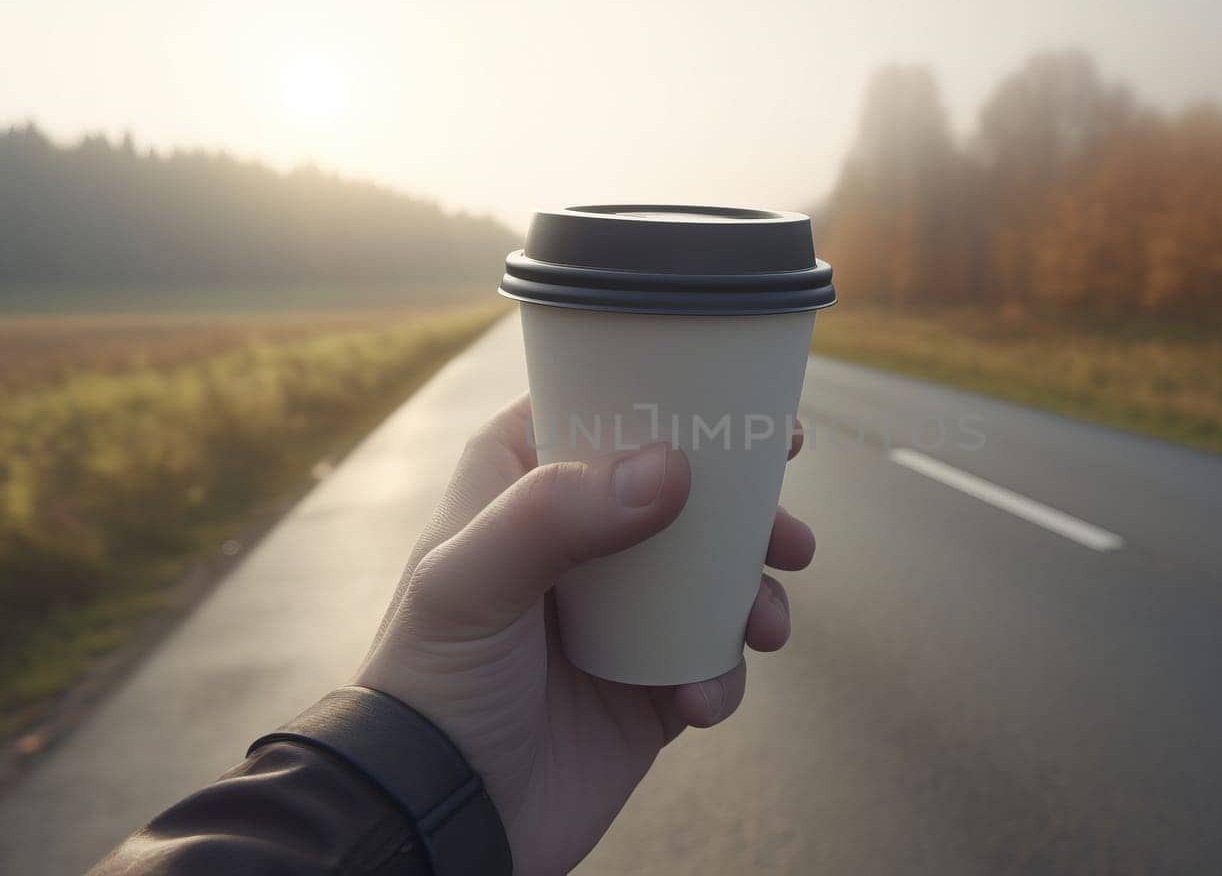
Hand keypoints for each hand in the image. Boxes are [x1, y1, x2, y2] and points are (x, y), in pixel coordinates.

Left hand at [354, 392, 813, 875]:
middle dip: (747, 509)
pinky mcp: (647, 684)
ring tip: (767, 625)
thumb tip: (671, 470)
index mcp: (519, 490)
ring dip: (755, 593)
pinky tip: (699, 700)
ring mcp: (618, 615)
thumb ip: (553, 514)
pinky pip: (713, 659)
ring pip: (714, 574)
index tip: (745, 405)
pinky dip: (723, 674)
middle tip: (788, 531)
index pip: (599, 412)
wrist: (443, 820)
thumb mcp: (468, 585)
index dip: (673, 400)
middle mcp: (574, 542)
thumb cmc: (432, 688)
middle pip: (682, 490)